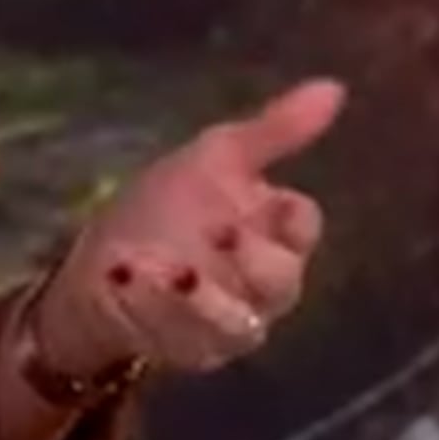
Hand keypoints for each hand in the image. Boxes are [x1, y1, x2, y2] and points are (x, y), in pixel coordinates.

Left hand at [34, 80, 344, 377]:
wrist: (103, 259)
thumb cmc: (167, 204)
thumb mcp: (217, 157)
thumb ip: (276, 130)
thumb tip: (335, 87)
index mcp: (276, 230)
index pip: (305, 225)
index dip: (290, 218)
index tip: (267, 201)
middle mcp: (264, 284)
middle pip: (284, 282)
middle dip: (251, 263)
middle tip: (217, 236)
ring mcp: (232, 323)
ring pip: (240, 323)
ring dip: (199, 297)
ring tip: (158, 267)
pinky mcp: (196, 352)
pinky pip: (190, 343)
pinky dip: (157, 311)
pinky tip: (126, 278)